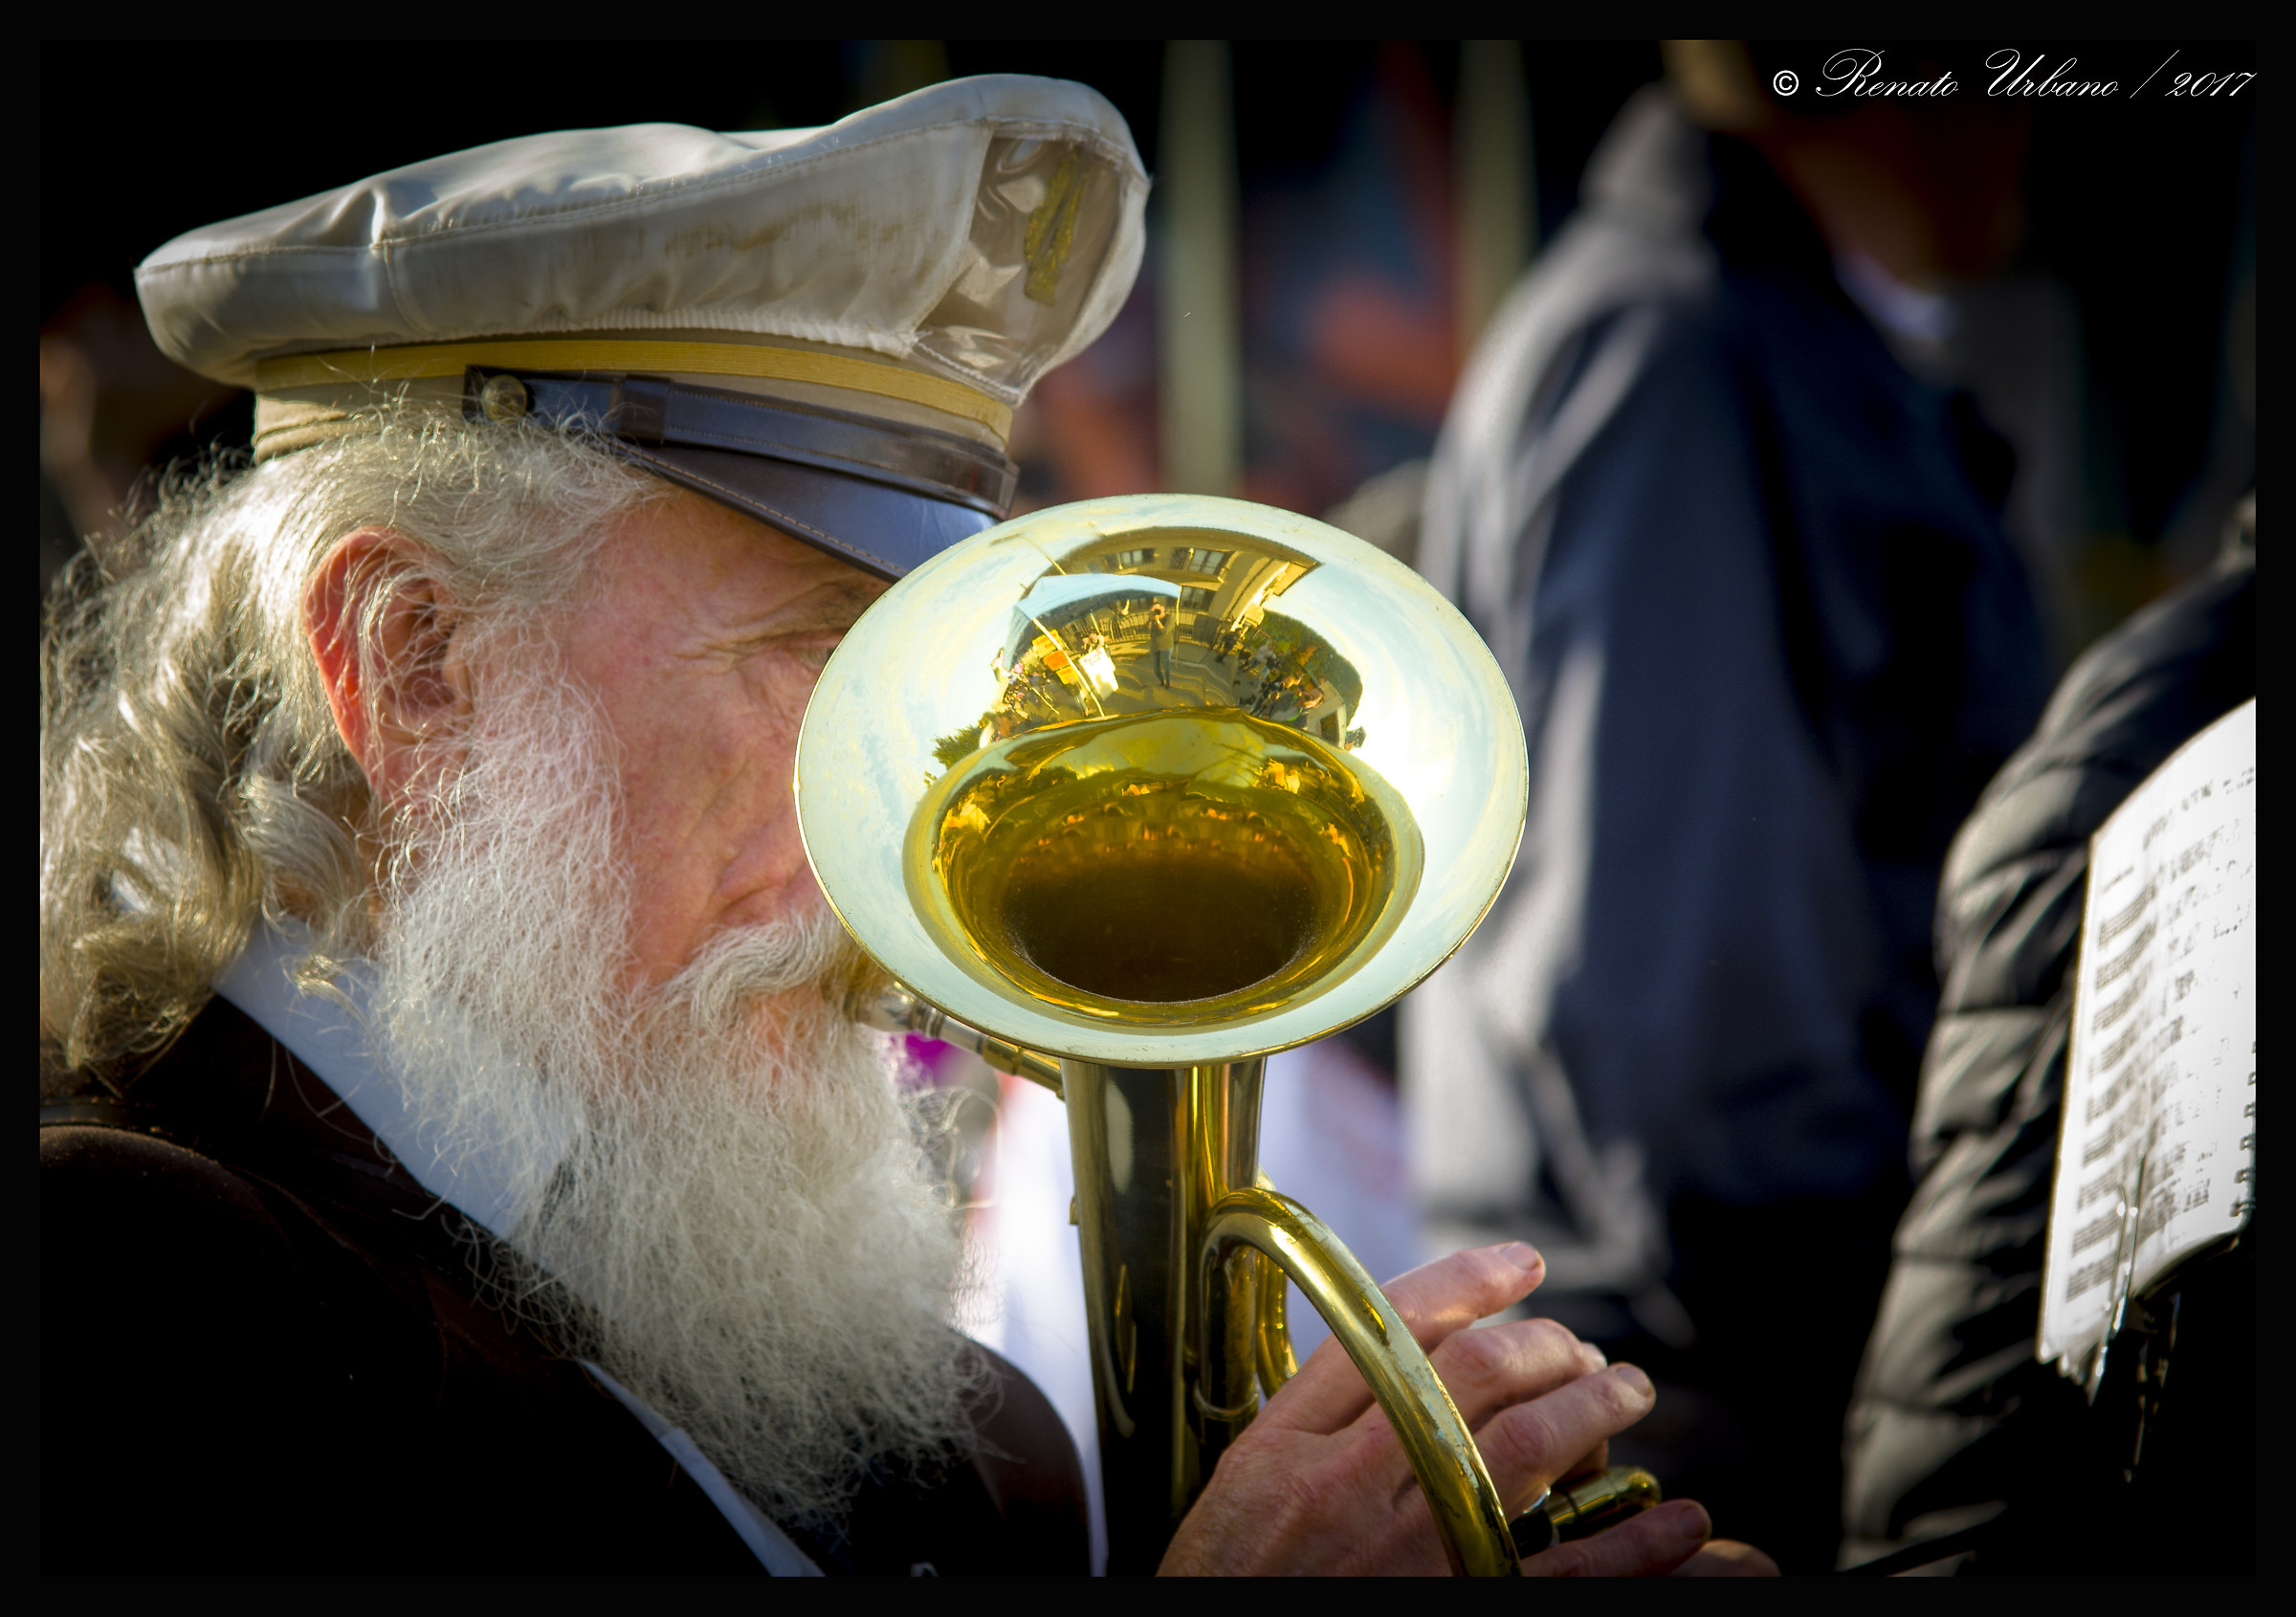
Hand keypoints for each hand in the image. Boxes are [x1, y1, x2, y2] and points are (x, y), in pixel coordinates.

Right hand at [1157, 1243, 1775, 1575]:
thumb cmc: (1225, 1585)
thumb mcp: (1240, 1490)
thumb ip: (1308, 1425)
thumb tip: (1392, 1362)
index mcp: (1284, 1445)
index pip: (1385, 1326)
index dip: (1468, 1281)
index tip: (1521, 1260)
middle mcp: (1345, 1485)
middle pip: (1470, 1373)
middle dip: (1545, 1343)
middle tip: (1581, 1344)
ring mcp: (1404, 1552)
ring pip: (1525, 1447)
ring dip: (1595, 1406)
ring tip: (1628, 1389)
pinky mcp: (1456, 1609)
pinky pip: (1565, 1572)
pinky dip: (1635, 1543)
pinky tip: (1678, 1519)